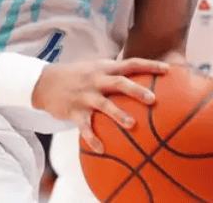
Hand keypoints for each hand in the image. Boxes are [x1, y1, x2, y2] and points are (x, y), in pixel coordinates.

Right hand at [31, 57, 167, 152]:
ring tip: (132, 125)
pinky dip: (92, 138)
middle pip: (119, 83)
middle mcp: (95, 80)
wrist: (45, 82)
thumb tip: (143, 79)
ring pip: (103, 104)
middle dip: (136, 90)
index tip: (168, 70)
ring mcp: (85, 96)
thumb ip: (115, 73)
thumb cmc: (77, 76)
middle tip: (153, 99)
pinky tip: (101, 149)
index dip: (149, 66)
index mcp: (104, 68)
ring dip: (117, 114)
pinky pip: (84, 126)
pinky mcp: (74, 111)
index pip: (130, 63)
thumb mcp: (95, 68)